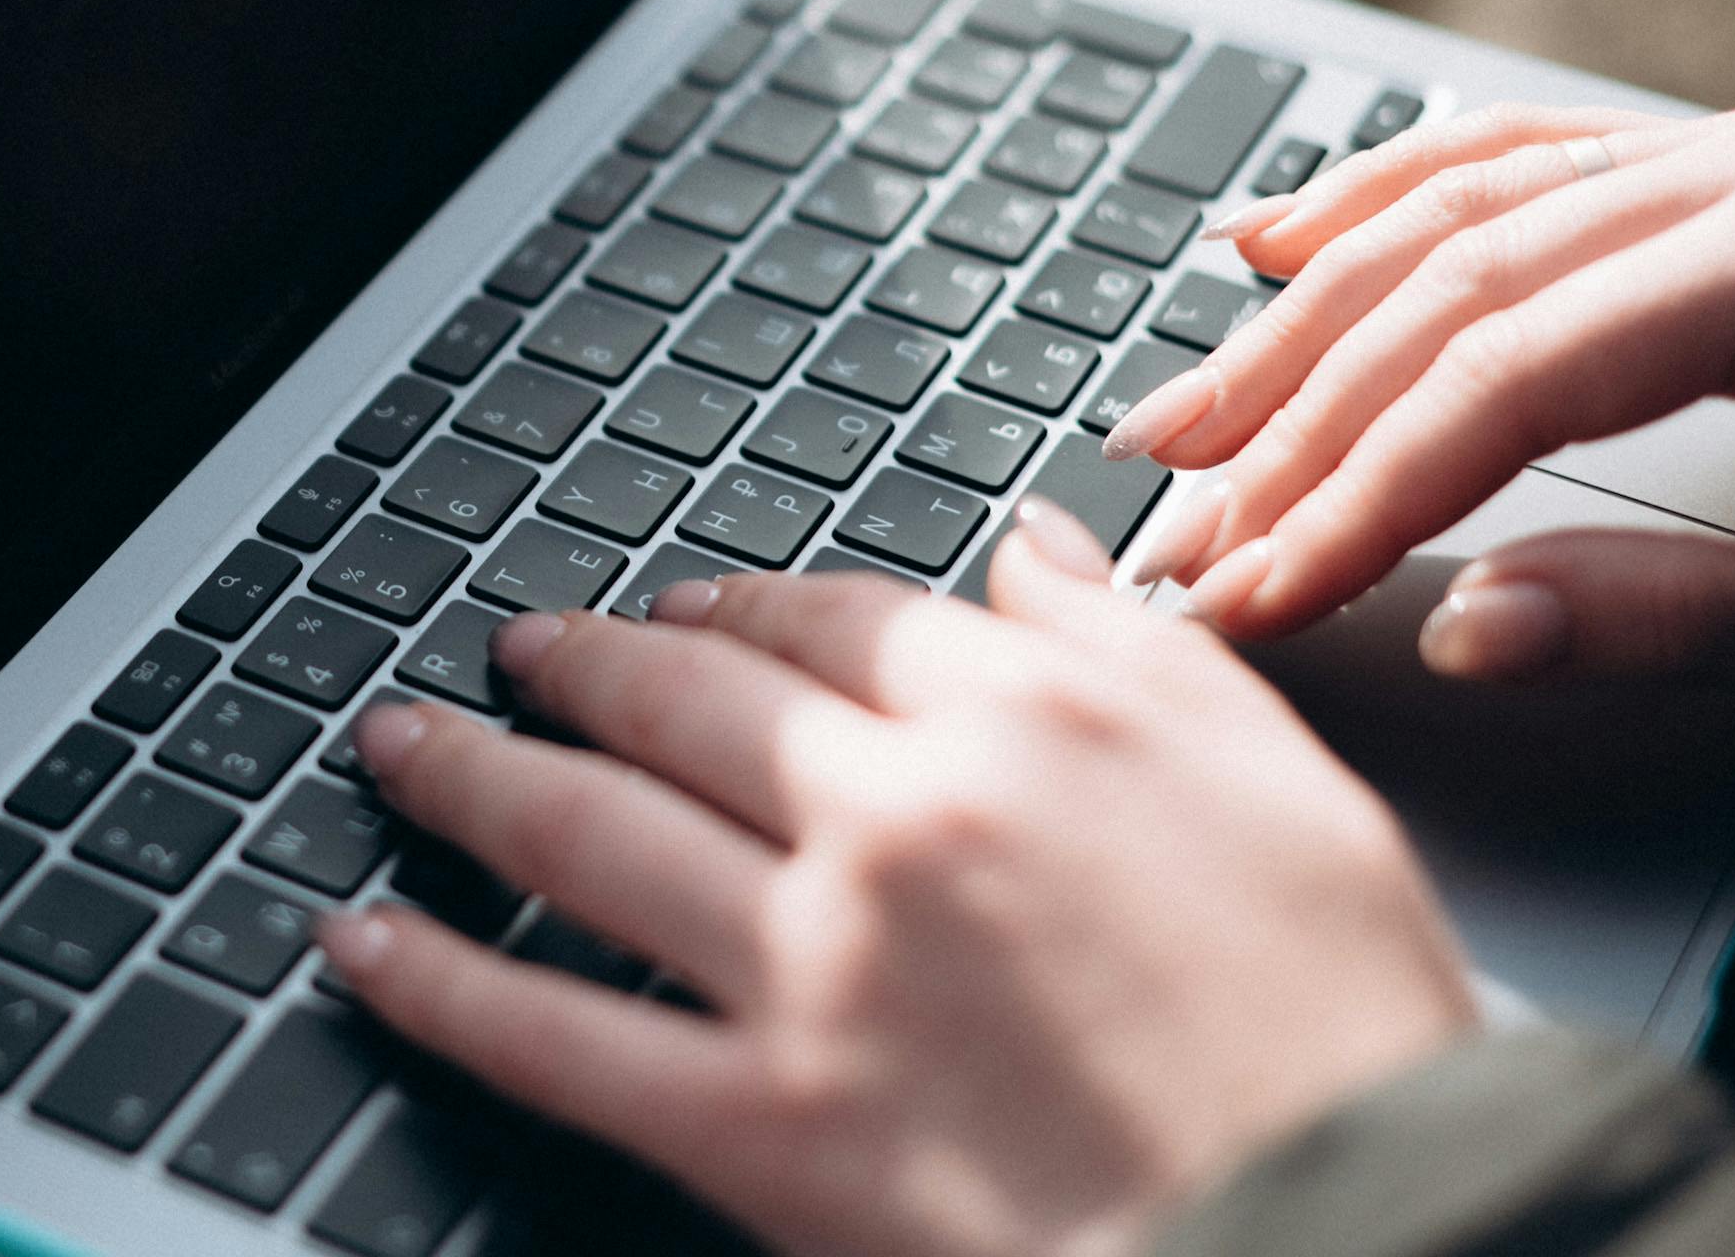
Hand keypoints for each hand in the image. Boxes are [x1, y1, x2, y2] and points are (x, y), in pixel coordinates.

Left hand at [316, 511, 1474, 1256]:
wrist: (1371, 1234)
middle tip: (516, 649)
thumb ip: (1136, 647)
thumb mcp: (1287, 782)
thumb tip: (1036, 546)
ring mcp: (814, 965)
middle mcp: (896, 815)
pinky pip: (554, 1031)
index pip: (827, 620)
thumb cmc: (1342, 1031)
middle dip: (576, 663)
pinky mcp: (764, 1121)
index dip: (732, 609)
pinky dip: (438, 979)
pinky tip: (363, 940)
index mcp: (1024, 720)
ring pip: (586, 831)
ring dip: (466, 777)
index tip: (685, 612)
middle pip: (678, 701)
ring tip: (401, 748)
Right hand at [1097, 98, 1734, 676]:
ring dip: (1294, 323)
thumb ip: (1687, 614)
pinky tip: (1278, 238)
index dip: (1358, 492)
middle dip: (1290, 430)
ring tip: (1183, 421)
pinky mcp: (1718, 176)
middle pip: (1445, 291)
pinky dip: (1380, 194)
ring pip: (1450, 213)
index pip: (1503, 377)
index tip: (1255, 590)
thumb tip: (1465, 631)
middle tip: (1181, 537)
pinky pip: (1511, 154)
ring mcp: (1723, 163)